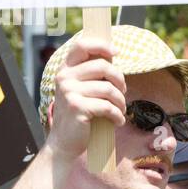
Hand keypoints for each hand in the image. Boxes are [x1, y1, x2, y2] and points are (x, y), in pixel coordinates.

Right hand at [44, 37, 126, 162]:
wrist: (64, 143)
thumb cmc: (78, 114)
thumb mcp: (79, 88)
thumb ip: (90, 72)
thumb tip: (113, 54)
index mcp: (65, 69)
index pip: (82, 45)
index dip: (102, 45)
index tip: (116, 52)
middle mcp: (64, 77)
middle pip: (102, 66)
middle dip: (119, 79)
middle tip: (123, 92)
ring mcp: (69, 92)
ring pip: (108, 88)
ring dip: (120, 101)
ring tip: (121, 110)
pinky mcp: (77, 108)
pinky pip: (107, 106)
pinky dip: (117, 115)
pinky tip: (118, 121)